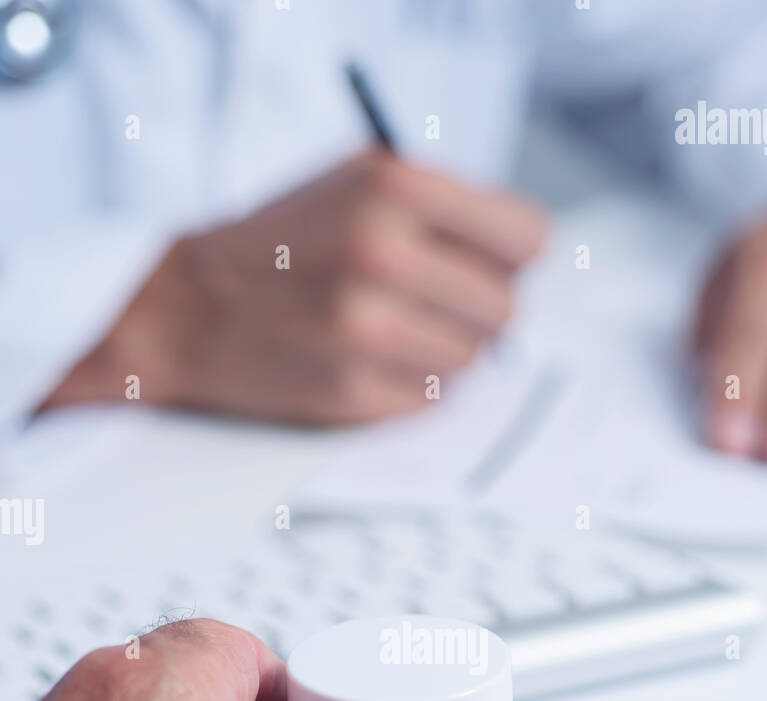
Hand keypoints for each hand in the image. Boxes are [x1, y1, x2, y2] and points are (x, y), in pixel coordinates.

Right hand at [45, 152, 545, 425]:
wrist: (186, 307)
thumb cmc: (285, 242)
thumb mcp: (359, 181)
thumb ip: (446, 209)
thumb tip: (525, 262)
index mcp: (395, 186)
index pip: (526, 239)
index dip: (510, 259)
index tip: (487, 266)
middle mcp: (383, 253)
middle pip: (504, 309)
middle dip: (475, 312)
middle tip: (431, 306)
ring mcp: (365, 329)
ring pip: (472, 361)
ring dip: (443, 354)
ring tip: (392, 331)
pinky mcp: (351, 391)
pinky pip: (431, 399)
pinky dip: (409, 387)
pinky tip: (367, 362)